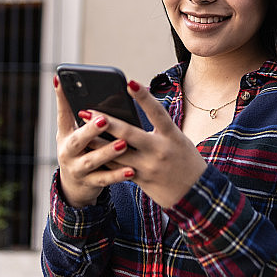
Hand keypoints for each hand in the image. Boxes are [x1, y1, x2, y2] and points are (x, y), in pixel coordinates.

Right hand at [54, 76, 134, 207]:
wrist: (74, 186)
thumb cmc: (79, 149)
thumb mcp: (72, 132)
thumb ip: (77, 111)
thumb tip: (69, 79)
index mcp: (64, 136)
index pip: (62, 114)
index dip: (61, 98)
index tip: (62, 80)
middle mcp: (67, 153)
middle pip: (77, 141)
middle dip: (90, 130)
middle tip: (104, 120)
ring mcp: (78, 170)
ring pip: (92, 161)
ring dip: (107, 153)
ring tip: (123, 144)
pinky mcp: (91, 183)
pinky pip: (105, 179)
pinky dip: (117, 175)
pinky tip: (132, 170)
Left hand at [98, 80, 207, 208]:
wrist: (195, 194)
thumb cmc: (185, 160)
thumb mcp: (178, 139)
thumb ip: (158, 129)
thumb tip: (132, 113)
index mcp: (172, 136)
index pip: (157, 112)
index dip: (144, 97)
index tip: (130, 82)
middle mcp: (160, 150)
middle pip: (129, 133)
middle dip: (106, 121)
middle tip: (87, 111)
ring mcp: (149, 167)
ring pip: (117, 153)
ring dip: (97, 142)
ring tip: (81, 130)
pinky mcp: (141, 179)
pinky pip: (118, 168)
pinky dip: (104, 158)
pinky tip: (90, 150)